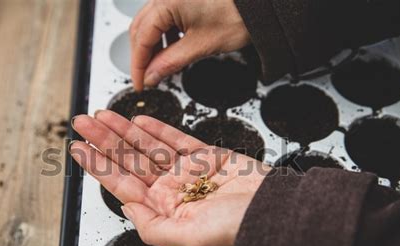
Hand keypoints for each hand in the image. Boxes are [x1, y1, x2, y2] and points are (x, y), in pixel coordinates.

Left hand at [70, 111, 269, 245]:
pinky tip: (139, 120)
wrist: (276, 212)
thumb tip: (125, 207)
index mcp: (165, 212)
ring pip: (148, 147)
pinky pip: (177, 140)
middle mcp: (173, 191)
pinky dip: (158, 130)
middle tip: (81, 123)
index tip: (77, 150)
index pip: (122, 185)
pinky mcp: (208, 157)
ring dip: (124, 130)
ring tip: (101, 116)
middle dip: (104, 141)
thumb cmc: (236, 231)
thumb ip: (151, 227)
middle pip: (130, 161)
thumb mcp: (187, 241)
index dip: (98, 166)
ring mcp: (189, 172)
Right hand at [130, 0, 251, 90]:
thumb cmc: (238, 14)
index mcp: (167, 2)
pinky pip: (164, 18)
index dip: (138, 65)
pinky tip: (171, 50)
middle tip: (146, 79)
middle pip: (140, 29)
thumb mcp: (200, 45)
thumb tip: (151, 76)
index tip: (140, 84)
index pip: (141, 38)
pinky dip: (164, 36)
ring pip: (151, 24)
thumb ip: (170, 62)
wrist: (261, 4)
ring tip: (161, 67)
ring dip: (152, 47)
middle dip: (142, 56)